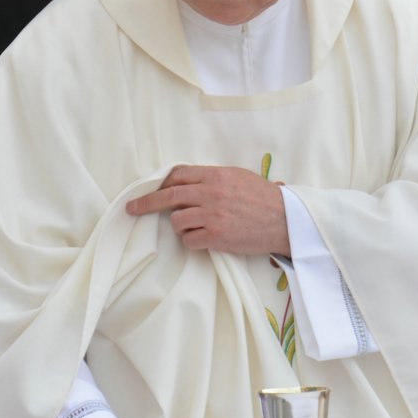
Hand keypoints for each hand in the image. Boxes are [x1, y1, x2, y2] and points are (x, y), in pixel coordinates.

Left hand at [125, 165, 290, 255]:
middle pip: (168, 196)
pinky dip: (191, 241)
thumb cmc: (264, 198)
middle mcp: (210, 193)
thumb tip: (187, 181)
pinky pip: (188, 240)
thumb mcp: (238, 177)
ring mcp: (211, 215)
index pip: (177, 175)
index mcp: (215, 175)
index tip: (151, 189)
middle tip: (132, 208)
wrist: (285, 220)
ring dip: (179, 226)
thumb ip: (212, 178)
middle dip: (145, 203)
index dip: (161, 182)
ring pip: (176, 220)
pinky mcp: (215, 236)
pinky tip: (203, 239)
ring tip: (195, 227)